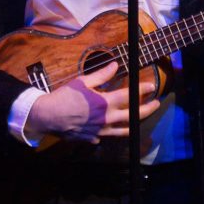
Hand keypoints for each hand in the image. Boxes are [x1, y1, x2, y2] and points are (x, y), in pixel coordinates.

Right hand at [25, 62, 159, 143]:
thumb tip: (115, 65)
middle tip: (156, 104)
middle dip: (148, 109)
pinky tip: (114, 128)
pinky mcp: (93, 138)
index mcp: (105, 103)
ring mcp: (101, 131)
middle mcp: (106, 119)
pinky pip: (107, 136)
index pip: (130, 96)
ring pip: (124, 131)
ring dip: (135, 123)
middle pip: (133, 116)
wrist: (47, 116)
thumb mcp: (83, 81)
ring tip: (142, 118)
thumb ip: (101, 75)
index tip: (152, 86)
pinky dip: (112, 131)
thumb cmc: (64, 96)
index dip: (143, 90)